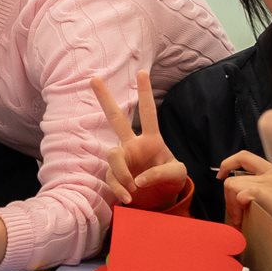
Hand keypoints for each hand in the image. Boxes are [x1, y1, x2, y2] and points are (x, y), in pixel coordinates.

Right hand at [92, 71, 188, 210]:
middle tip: (94, 79)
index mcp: (152, 139)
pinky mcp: (115, 175)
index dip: (145, 94)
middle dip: (105, 99)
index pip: (148, 113)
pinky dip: (119, 189)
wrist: (161, 198)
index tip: (142, 72)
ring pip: (112, 155)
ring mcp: (122, 159)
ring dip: (121, 172)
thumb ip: (160, 174)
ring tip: (133, 188)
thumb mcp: (177, 175)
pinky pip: (111, 179)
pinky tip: (128, 198)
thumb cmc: (171, 180)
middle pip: (116, 118)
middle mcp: (133, 145)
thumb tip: (137, 180)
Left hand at [217, 152, 271, 227]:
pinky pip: (241, 195)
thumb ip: (263, 190)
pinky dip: (238, 208)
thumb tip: (238, 198)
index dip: (228, 163)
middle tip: (234, 216)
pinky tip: (245, 221)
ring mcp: (271, 183)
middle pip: (233, 179)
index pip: (244, 156)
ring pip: (232, 186)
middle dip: (227, 200)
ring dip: (231, 206)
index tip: (221, 176)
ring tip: (240, 221)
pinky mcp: (269, 194)